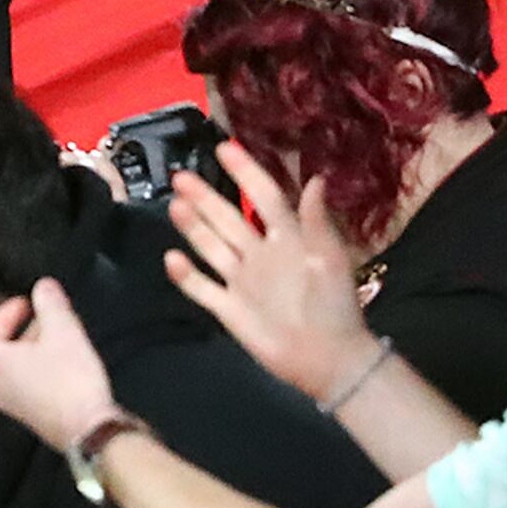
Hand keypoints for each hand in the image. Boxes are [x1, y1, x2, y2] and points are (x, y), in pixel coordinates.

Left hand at [0, 274, 119, 454]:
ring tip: (45, 321)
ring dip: (18, 337)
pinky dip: (27, 355)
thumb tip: (44, 286)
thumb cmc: (71, 383)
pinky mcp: (26, 410)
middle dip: (4, 318)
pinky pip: (16, 375)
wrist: (90, 433)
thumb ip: (51, 304)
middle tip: (24, 303)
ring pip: (2, 360)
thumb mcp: (64, 333)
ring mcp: (8, 399)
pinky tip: (54, 348)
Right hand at [164, 141, 376, 400]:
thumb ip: (316, 221)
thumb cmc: (335, 307)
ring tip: (175, 204)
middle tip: (180, 175)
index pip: (263, 197)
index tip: (224, 147)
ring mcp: (242, 282)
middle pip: (227, 218)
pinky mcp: (230, 310)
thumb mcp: (330, 260)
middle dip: (204, 196)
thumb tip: (317, 178)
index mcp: (287, 239)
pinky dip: (186, 274)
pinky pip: (202, 288)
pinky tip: (171, 258)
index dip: (246, 172)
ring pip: (211, 246)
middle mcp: (259, 255)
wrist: (328, 360)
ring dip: (192, 226)